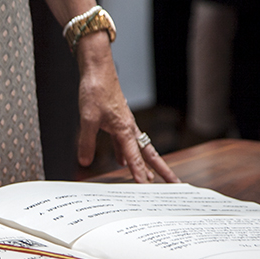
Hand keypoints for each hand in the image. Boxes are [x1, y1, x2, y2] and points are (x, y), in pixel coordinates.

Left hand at [76, 32, 179, 183]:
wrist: (97, 70)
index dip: (140, 174)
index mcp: (124, 129)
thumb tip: (85, 161)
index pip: (135, 157)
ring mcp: (125, 125)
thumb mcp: (87, 119)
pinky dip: (126, 154)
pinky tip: (121, 162)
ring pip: (139, 149)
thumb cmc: (95, 90)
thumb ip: (86, 142)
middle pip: (149, 154)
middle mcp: (129, 128)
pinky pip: (124, 142)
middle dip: (161, 170)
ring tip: (150, 179)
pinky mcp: (118, 121)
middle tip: (175, 184)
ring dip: (145, 164)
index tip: (147, 188)